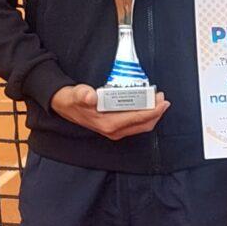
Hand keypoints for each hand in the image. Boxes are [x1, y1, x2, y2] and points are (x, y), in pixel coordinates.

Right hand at [51, 84, 167, 141]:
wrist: (63, 105)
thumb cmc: (72, 100)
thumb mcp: (76, 95)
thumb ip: (83, 95)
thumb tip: (89, 96)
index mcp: (108, 124)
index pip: (137, 118)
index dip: (152, 111)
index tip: (162, 101)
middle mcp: (113, 130)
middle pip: (143, 125)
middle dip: (156, 113)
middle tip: (163, 98)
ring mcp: (115, 130)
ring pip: (141, 126)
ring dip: (152, 114)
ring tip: (158, 100)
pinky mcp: (115, 127)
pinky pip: (136, 124)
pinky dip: (145, 115)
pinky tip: (147, 105)